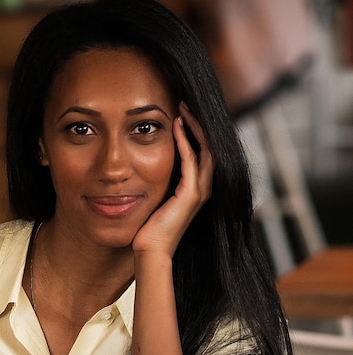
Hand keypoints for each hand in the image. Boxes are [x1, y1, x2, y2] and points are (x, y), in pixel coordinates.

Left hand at [132, 102, 212, 256]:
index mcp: (195, 189)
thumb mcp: (156, 198)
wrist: (151, 250)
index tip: (181, 114)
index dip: (195, 132)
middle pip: (209, 147)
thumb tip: (145, 166)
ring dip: (194, 127)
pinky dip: (185, 141)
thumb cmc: (149, 228)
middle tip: (185, 104)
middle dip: (198, 124)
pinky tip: (177, 126)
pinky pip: (191, 160)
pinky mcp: (190, 195)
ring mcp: (199, 191)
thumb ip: (159, 181)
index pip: (202, 152)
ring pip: (205, 150)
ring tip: (183, 109)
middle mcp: (203, 188)